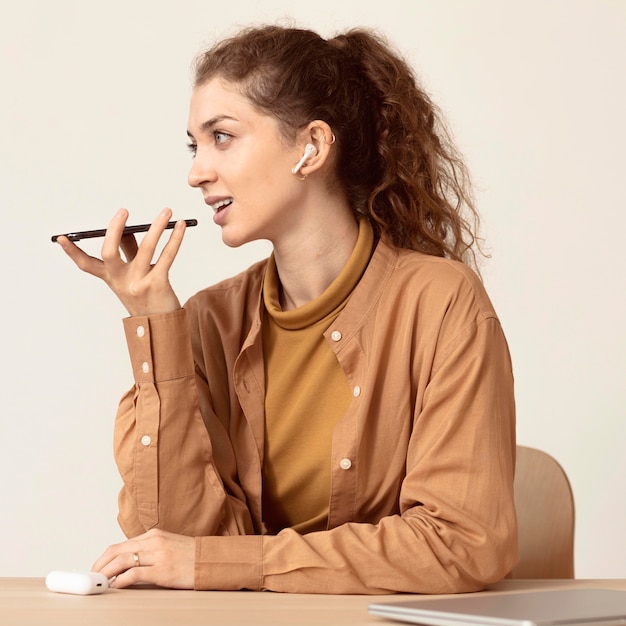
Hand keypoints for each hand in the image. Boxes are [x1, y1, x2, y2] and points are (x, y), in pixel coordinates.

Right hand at [55, 208, 185, 315]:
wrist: (162, 327)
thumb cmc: (148, 298)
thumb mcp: (132, 278)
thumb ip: (129, 255)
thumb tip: (129, 230)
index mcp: (112, 279)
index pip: (87, 265)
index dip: (73, 252)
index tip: (62, 238)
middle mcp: (122, 282)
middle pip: (109, 253)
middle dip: (114, 229)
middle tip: (123, 211)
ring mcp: (139, 283)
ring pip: (146, 248)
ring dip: (157, 226)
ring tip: (166, 211)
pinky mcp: (158, 284)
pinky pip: (167, 255)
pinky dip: (176, 238)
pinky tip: (182, 225)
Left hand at [92, 528, 194, 588]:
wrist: (210, 560)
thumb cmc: (190, 556)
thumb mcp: (168, 546)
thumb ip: (149, 551)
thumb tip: (128, 565)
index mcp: (154, 535)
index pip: (121, 545)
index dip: (105, 558)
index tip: (98, 569)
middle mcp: (154, 541)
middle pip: (117, 551)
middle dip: (100, 565)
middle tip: (93, 577)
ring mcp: (158, 555)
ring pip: (122, 560)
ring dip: (107, 573)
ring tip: (100, 583)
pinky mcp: (163, 570)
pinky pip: (135, 574)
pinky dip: (121, 580)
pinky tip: (117, 586)